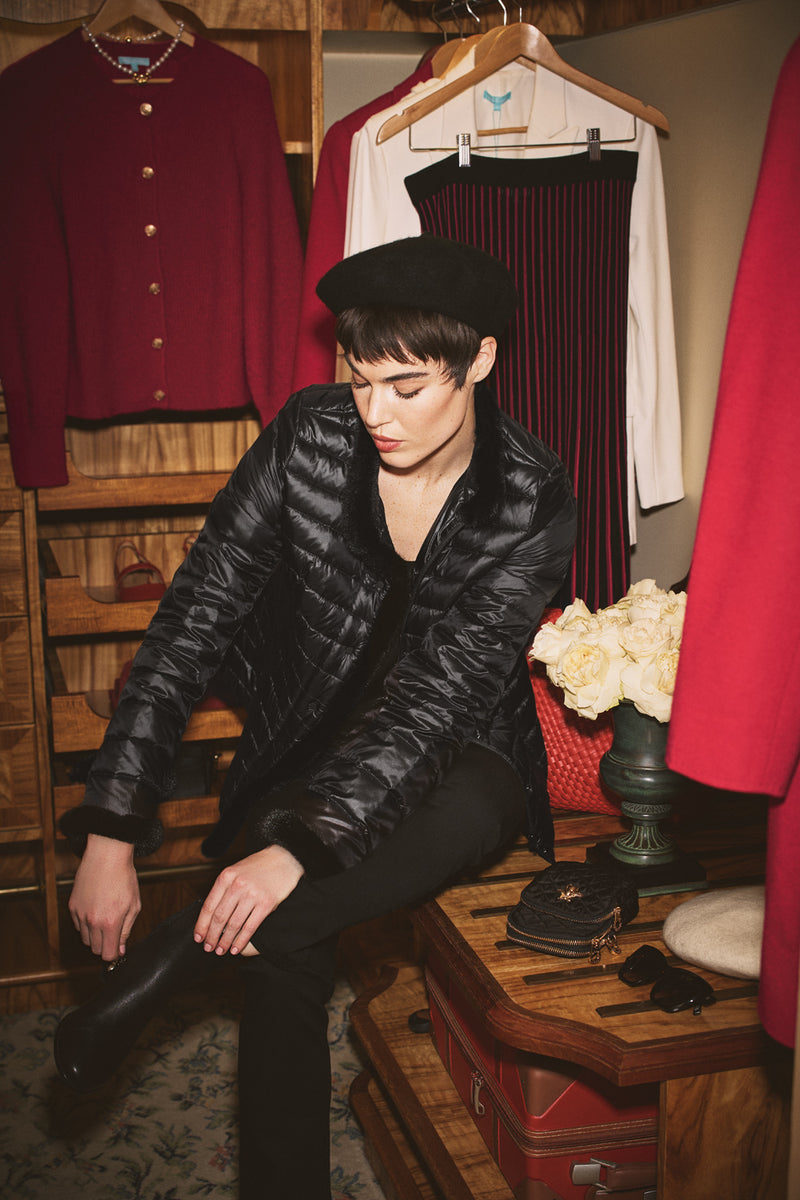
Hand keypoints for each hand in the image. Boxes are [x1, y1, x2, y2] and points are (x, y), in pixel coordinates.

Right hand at [68, 834, 139, 961]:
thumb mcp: (133, 905)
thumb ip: (126, 930)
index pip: (107, 954)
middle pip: (95, 949)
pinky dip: (86, 924)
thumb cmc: (124, 878)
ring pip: (85, 939)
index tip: (117, 948)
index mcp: (110, 922)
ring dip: (95, 935)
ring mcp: (80, 914)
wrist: (107, 856)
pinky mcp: (72, 906)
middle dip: (105, 945)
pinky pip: (78, 925)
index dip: (113, 953)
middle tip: (113, 931)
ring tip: (105, 918)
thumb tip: (120, 950)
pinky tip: (96, 909)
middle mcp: (92, 921)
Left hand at [194, 845, 303, 956]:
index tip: (198, 937)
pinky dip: (241, 940)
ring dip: (225, 941)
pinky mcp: (266, 903)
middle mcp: (237, 885)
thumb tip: (210, 916)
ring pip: (233, 924)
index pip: (208, 906)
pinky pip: (250, 927)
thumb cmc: (257, 867)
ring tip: (221, 950)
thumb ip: (223, 890)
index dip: (201, 925)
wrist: (283, 860)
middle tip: (209, 947)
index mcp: (226, 877)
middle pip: (219, 917)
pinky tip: (236, 948)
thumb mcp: (235, 872)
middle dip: (212, 936)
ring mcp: (252, 894)